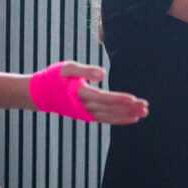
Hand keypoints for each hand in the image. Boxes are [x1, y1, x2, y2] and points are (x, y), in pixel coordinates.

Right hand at [30, 61, 148, 123]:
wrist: (41, 94)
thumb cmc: (55, 77)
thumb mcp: (67, 68)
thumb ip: (85, 70)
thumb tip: (103, 73)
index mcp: (79, 93)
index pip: (102, 97)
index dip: (117, 99)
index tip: (133, 99)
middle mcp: (83, 107)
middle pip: (109, 109)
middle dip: (128, 108)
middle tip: (146, 106)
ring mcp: (85, 113)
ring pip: (110, 116)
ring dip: (127, 115)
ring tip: (144, 112)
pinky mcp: (87, 115)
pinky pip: (106, 119)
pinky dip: (119, 119)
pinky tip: (133, 118)